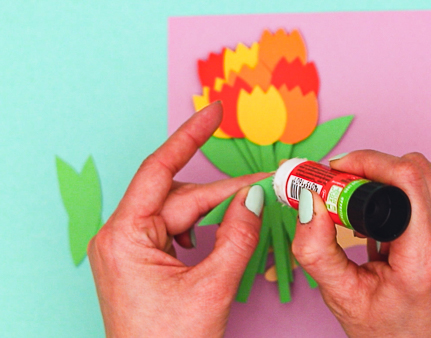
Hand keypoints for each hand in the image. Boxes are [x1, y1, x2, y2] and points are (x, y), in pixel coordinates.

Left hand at [88, 102, 267, 336]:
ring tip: (249, 210)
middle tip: (265, 186)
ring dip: (214, 212)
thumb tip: (256, 196)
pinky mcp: (141, 259)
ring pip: (180, 212)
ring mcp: (129, 248)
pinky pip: (175, 229)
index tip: (213, 112)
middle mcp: (120, 236)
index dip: (190, 136)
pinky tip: (217, 236)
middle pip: (180, 196)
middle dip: (223, 193)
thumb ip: (238, 235)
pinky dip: (201, 227)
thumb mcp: (212, 287)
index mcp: (124, 236)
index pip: (160, 170)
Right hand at [292, 150, 430, 337]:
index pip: (408, 179)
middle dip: (375, 166)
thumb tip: (309, 203)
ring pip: (428, 177)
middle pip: (419, 169)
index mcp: (426, 259)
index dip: (368, 162)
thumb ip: (316, 250)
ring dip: (391, 178)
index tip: (338, 172)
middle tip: (345, 183)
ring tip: (362, 201)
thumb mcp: (342, 297)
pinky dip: (406, 193)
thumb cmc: (392, 333)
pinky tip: (385, 216)